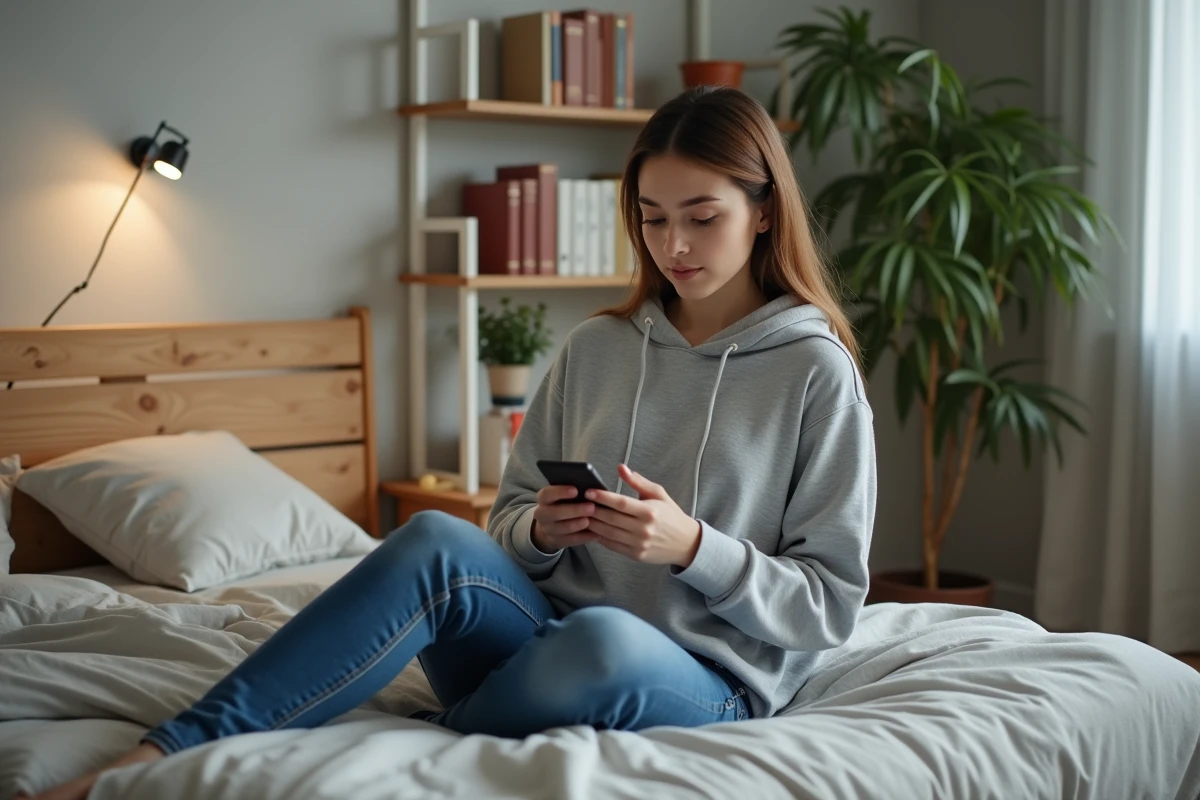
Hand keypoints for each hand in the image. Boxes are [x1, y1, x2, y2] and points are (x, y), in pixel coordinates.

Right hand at [530, 485, 598, 551]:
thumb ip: (573, 492)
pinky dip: (583, 537)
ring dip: (577, 524)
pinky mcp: (555, 541)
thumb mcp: (562, 495)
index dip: (560, 492)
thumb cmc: (562, 503)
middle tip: (591, 507)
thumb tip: (590, 489)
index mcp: (543, 499)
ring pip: (562, 528)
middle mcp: (542, 514)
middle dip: (575, 510)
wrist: (550, 524)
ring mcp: (547, 529)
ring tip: (590, 521)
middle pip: (556, 513)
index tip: (576, 490)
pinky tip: (594, 534)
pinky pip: (570, 540)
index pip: (547, 494)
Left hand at [584, 464, 701, 566]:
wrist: (686, 543)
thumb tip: (621, 468)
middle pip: (611, 518)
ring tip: (582, 514)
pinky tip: (592, 528)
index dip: (603, 497)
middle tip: (580, 502)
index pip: (621, 503)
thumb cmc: (671, 515)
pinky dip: (600, 537)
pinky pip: (612, 545)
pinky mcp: (636, 555)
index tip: (589, 491)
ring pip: (608, 533)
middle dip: (593, 510)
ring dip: (593, 523)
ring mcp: (639, 544)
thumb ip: (638, 482)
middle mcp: (643, 529)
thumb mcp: (659, 494)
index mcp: (649, 512)